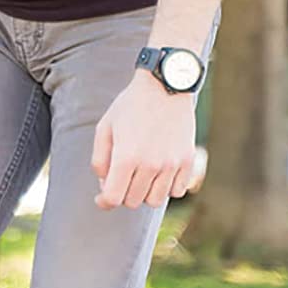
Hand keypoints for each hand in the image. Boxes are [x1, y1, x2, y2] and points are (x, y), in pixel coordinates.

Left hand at [91, 72, 196, 209]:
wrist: (165, 86)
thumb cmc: (130, 106)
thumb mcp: (104, 128)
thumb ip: (100, 160)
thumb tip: (105, 185)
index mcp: (126, 157)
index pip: (113, 198)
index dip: (104, 201)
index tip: (101, 198)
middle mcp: (150, 164)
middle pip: (133, 201)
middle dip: (122, 193)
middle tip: (120, 177)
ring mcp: (172, 164)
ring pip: (156, 201)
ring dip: (144, 193)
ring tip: (139, 176)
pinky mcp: (187, 160)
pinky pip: (177, 191)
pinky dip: (166, 188)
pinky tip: (159, 174)